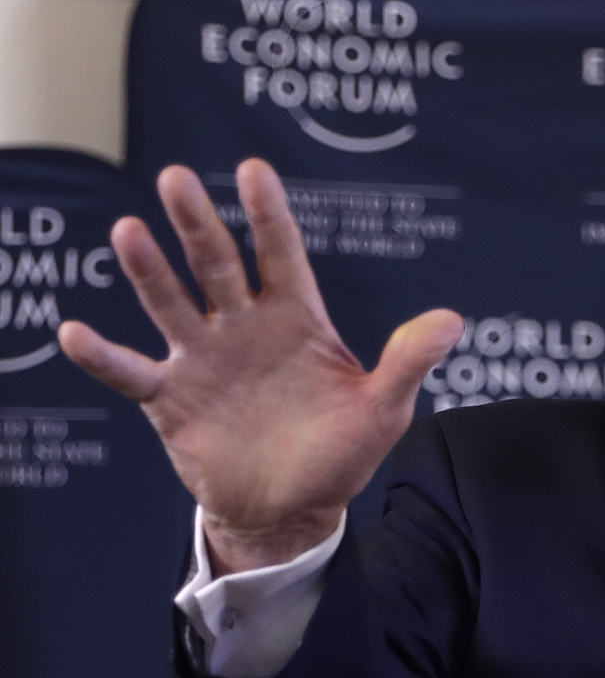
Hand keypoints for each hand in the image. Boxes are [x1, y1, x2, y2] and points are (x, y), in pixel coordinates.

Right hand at [59, 159, 462, 574]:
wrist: (293, 508)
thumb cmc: (342, 452)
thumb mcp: (383, 408)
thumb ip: (408, 362)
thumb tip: (453, 321)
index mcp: (298, 319)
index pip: (281, 254)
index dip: (268, 214)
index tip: (253, 169)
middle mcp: (245, 326)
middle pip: (217, 264)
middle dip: (198, 223)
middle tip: (176, 178)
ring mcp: (204, 359)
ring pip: (171, 303)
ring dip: (149, 271)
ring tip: (128, 232)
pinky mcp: (170, 399)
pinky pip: (131, 372)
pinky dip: (104, 355)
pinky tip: (77, 333)